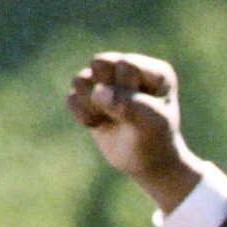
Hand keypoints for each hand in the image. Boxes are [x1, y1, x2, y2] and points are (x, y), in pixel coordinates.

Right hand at [69, 52, 205, 211]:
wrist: (146, 163)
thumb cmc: (155, 139)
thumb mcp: (152, 122)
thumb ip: (129, 104)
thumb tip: (99, 92)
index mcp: (154, 71)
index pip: (125, 65)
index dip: (126, 89)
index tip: (142, 108)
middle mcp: (129, 69)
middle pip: (99, 63)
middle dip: (107, 92)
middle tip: (123, 112)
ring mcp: (107, 81)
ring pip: (80, 79)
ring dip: (92, 105)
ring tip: (111, 118)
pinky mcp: (89, 96)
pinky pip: (71, 98)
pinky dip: (82, 115)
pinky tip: (100, 124)